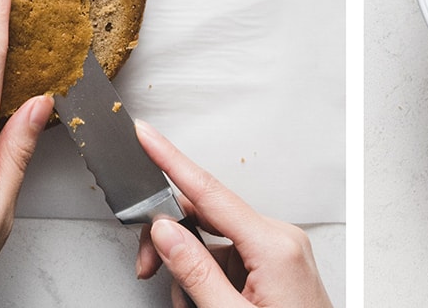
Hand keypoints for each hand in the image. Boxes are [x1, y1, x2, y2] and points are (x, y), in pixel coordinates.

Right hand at [131, 122, 330, 307]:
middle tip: (146, 271)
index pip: (211, 193)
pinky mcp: (277, 265)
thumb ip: (194, 272)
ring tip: (194, 307)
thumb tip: (165, 231)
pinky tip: (205, 303)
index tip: (146, 137)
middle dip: (172, 242)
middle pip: (207, 218)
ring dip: (191, 272)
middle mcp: (281, 239)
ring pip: (214, 243)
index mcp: (274, 245)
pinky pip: (230, 259)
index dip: (172, 162)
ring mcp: (281, 251)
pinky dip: (208, 279)